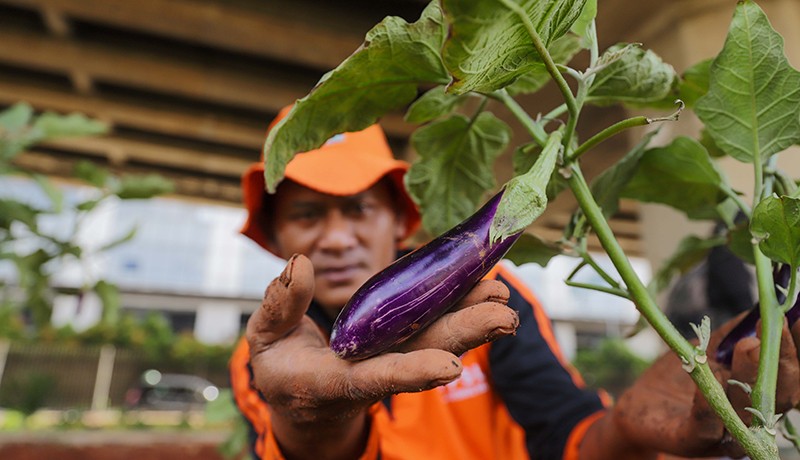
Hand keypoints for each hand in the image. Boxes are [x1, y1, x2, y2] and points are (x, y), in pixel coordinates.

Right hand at [246, 254, 518, 458]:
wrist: (306, 400)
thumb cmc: (283, 369)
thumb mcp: (267, 342)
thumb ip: (280, 306)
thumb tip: (299, 264)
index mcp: (334, 382)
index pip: (374, 379)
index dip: (412, 373)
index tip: (450, 367)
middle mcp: (374, 374)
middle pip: (424, 356)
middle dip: (464, 336)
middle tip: (504, 317)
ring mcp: (392, 358)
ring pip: (436, 338)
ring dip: (472, 320)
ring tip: (502, 297)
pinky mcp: (402, 344)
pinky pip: (432, 324)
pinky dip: (458, 306)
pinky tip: (484, 287)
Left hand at [609, 312, 799, 457]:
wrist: (640, 404)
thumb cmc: (680, 374)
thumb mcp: (708, 346)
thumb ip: (734, 332)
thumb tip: (764, 306)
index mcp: (760, 396)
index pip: (790, 377)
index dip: (796, 351)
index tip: (797, 320)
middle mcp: (749, 420)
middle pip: (781, 398)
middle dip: (783, 363)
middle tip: (775, 329)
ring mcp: (722, 434)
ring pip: (748, 413)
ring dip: (751, 377)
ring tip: (748, 345)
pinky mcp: (690, 441)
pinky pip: (707, 427)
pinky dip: (710, 403)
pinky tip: (710, 376)